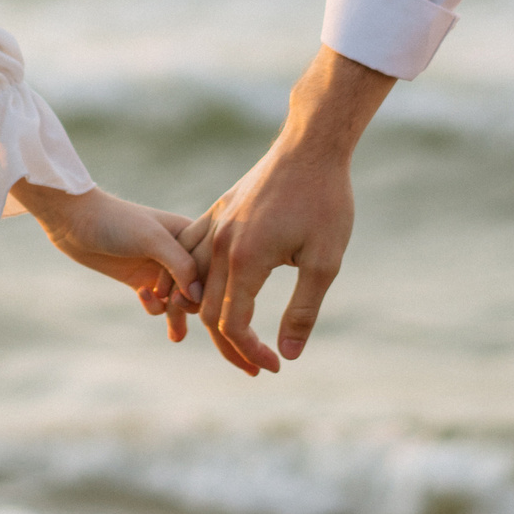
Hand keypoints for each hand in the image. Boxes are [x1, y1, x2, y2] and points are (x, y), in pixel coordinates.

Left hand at [11, 180, 200, 309]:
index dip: (207, 285)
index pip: (214, 267)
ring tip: (170, 325)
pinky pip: (159, 305)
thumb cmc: (117, 221)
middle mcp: (180, 252)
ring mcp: (161, 269)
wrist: (76, 222)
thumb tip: (200, 297)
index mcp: (192, 234)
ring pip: (181, 301)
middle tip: (173, 305)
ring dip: (175, 314)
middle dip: (189, 301)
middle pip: (200, 288)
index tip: (187, 293)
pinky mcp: (142, 281)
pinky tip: (142, 296)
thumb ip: (180, 265)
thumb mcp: (152, 239)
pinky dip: (155, 308)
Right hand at [170, 46, 393, 375]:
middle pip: (206, 309)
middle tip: (255, 364)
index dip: (249, 352)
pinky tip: (199, 293)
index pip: (232, 323)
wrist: (311, 145)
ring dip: (204, 315)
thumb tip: (288, 355)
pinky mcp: (217, 211)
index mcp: (246, 260)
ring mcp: (215, 224)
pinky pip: (190, 249)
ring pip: (192, 282)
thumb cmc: (325, 202)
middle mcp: (221, 243)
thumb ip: (302, 310)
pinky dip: (188, 278)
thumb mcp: (325, 261)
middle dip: (228, 344)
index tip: (273, 367)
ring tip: (230, 338)